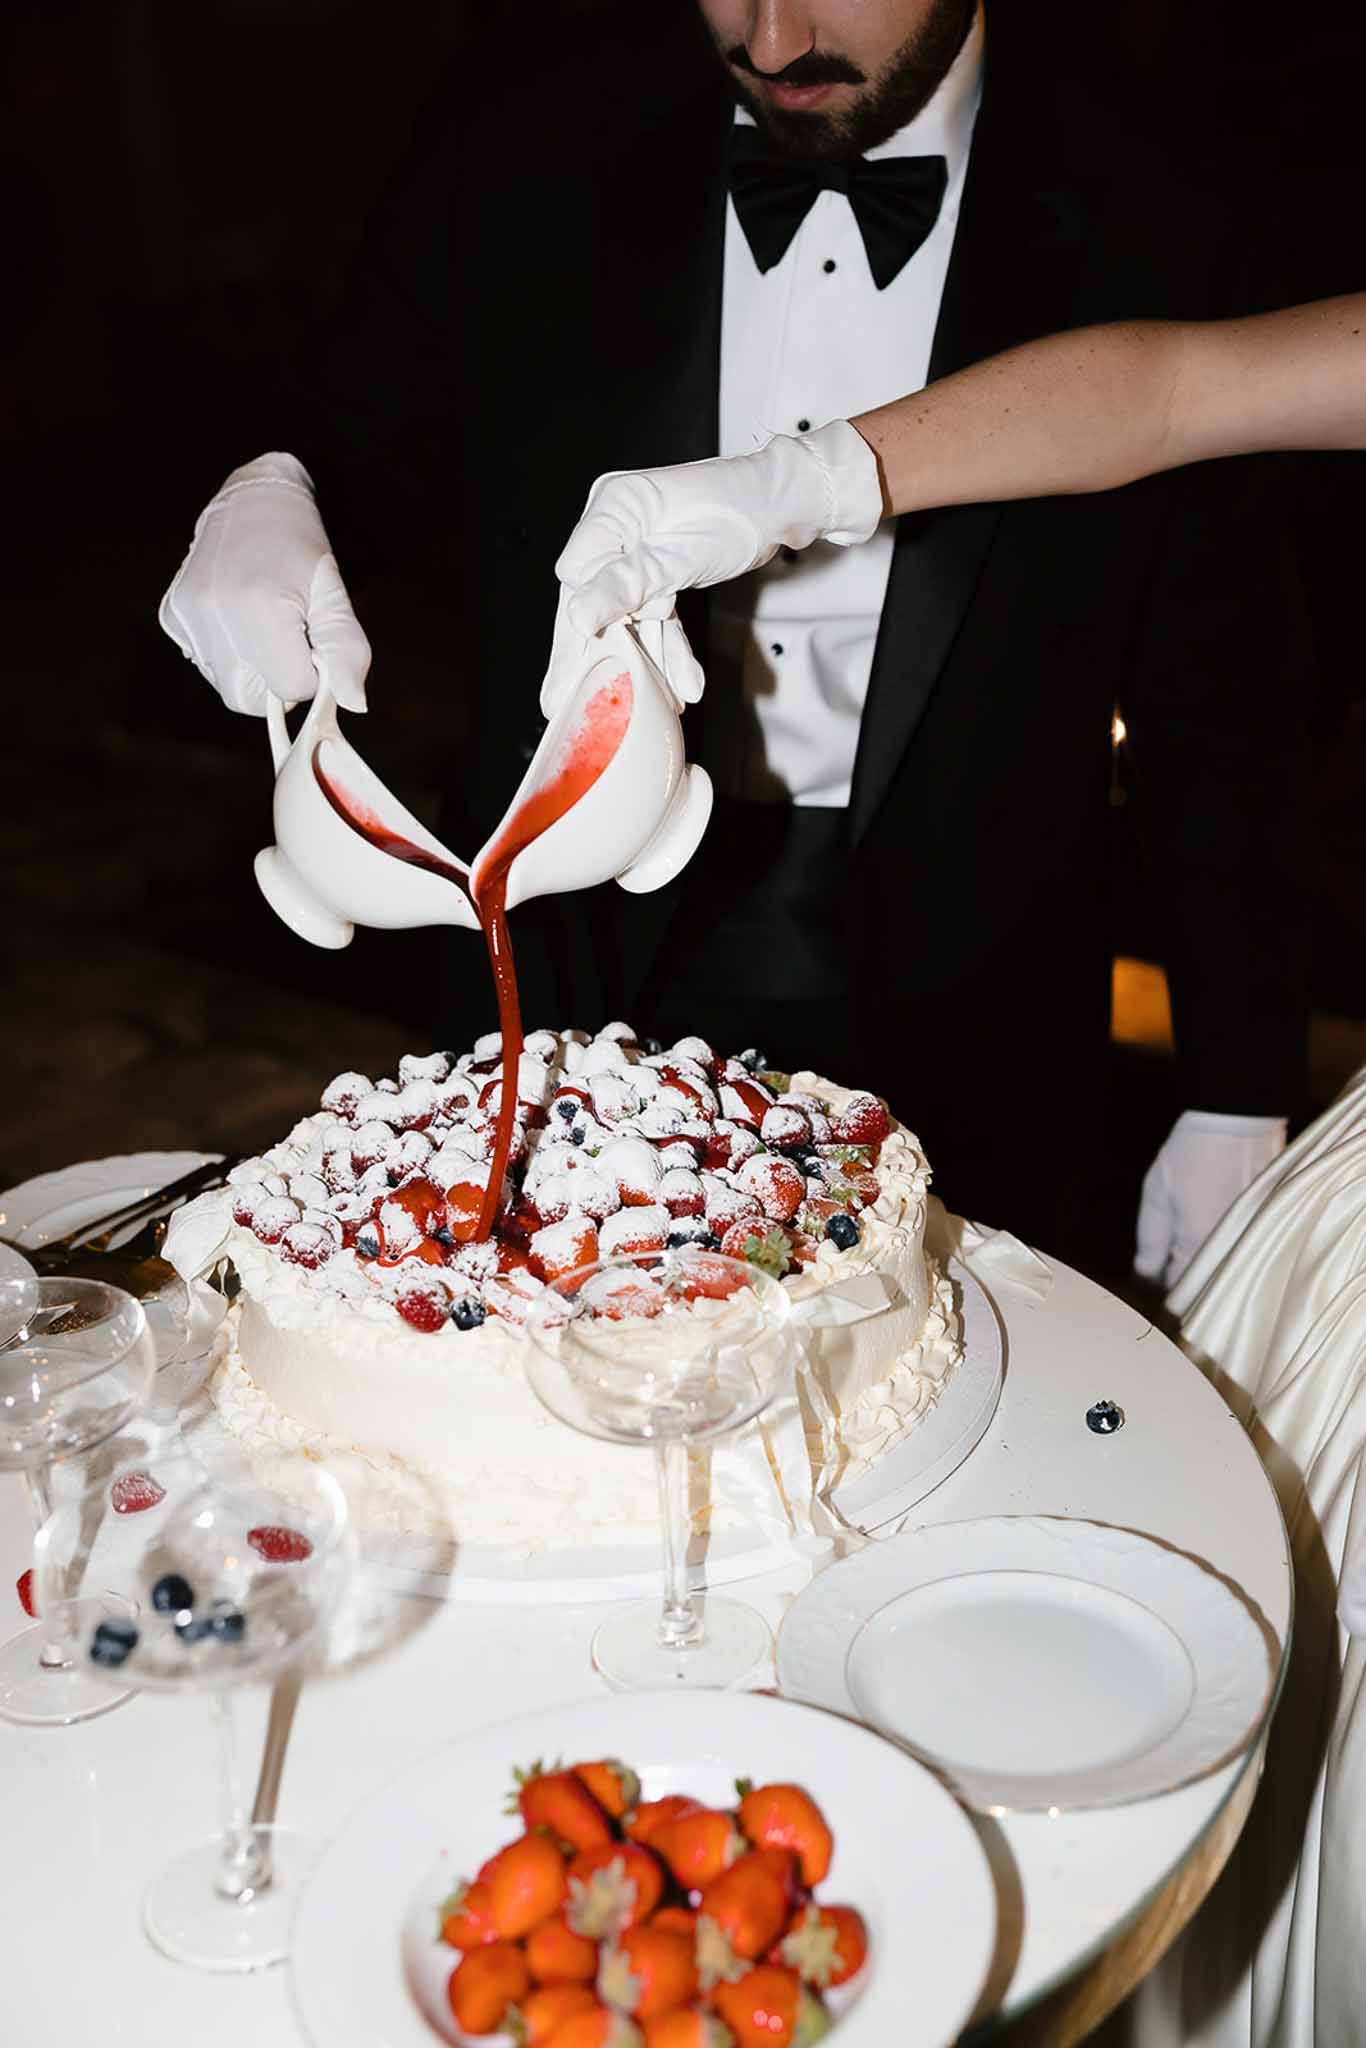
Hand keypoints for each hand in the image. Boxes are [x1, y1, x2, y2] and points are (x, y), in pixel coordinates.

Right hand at [159, 452, 370, 716]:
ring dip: (252, 670)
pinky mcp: (172, 616)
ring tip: (262, 624)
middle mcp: (214, 613)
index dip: (309, 673)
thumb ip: (346, 650)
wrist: (253, 502)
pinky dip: (227, 655)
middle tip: (289, 640)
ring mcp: (187, 615)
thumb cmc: (299, 549)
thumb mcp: (333, 595)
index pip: (291, 688)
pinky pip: (205, 664)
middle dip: (277, 681)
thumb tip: (354, 703)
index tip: (310, 642)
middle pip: (251, 699)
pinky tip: (237, 619)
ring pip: (227, 686)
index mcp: (260, 608)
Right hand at [542, 420, 881, 715]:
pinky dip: (669, 644)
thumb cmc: (738, 512)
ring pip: (628, 612)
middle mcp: (617, 524)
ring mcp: (635, 546)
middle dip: (602, 649)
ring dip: (648, 655)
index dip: (586, 614)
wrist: (782, 506)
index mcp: (612, 506)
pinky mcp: (656, 567)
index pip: (576, 572)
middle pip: (594, 597)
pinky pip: (653, 612)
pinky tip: (684, 679)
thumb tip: (578, 616)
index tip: (597, 649)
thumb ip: (627, 585)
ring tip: (657, 699)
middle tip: (574, 699)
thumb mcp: (680, 556)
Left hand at [1134, 1109, 1287, 1291]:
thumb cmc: (1190, 1154)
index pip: (1181, 1287)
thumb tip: (1146, 1271)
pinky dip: (1239, 1241)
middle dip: (1195, 1277)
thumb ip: (1151, 1239)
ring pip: (1232, 1265)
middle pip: (1210, 1281)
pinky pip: (1251, 1244)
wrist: (1236, 1121)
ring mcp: (1253, 1234)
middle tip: (1182, 1255)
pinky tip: (1228, 1222)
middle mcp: (1229, 1247)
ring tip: (1206, 1235)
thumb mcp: (1156, 1195)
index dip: (1168, 1283)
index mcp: (1196, 1244)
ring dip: (1217, 1260)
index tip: (1163, 1275)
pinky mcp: (1270, 1219)